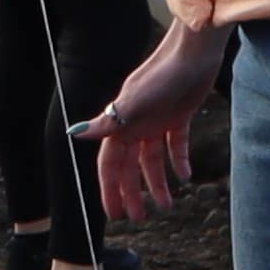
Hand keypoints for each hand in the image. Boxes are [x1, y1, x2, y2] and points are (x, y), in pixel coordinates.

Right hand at [73, 17, 231, 224]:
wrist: (194, 52)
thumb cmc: (162, 74)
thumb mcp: (134, 101)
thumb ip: (108, 120)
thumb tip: (75, 134)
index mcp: (121, 123)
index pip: (110, 164)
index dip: (110, 188)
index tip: (114, 213)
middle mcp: (136, 124)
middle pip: (130, 166)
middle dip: (132, 192)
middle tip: (139, 217)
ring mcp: (157, 120)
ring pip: (153, 159)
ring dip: (157, 182)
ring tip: (166, 206)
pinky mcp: (179, 115)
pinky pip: (176, 144)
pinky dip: (179, 160)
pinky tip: (185, 176)